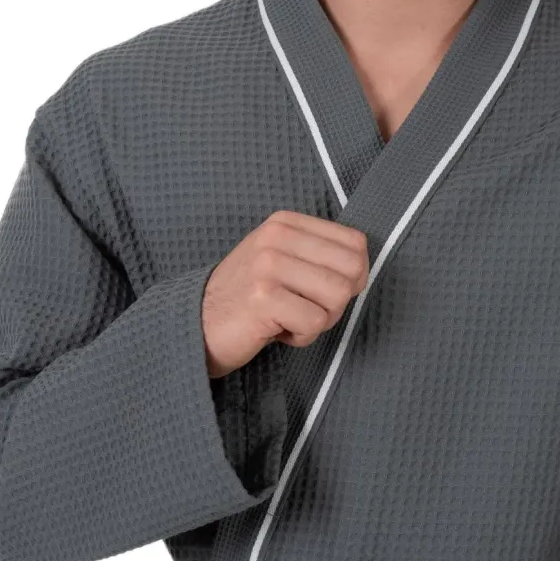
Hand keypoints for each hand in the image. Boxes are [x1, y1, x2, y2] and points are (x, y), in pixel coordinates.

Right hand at [201, 210, 368, 377]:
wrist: (198, 324)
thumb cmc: (248, 298)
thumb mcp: (281, 261)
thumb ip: (318, 256)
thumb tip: (361, 270)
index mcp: (285, 223)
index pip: (356, 243)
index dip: (353, 276)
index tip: (324, 291)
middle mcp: (277, 237)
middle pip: (352, 271)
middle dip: (337, 301)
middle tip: (307, 309)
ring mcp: (268, 266)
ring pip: (337, 297)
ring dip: (319, 320)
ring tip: (289, 319)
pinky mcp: (263, 298)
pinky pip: (314, 323)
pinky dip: (302, 337)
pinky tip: (277, 331)